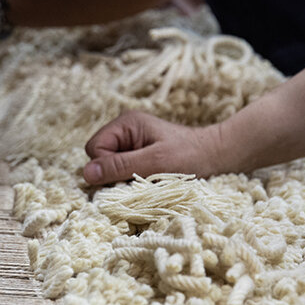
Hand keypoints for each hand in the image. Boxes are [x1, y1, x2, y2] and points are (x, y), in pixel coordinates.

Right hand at [83, 111, 221, 184]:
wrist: (217, 156)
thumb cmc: (190, 156)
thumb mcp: (154, 162)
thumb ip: (120, 166)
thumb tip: (86, 173)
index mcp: (126, 123)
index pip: (94, 148)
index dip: (105, 167)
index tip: (126, 177)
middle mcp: (125, 131)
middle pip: (98, 157)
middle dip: (113, 173)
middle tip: (139, 179)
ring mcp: (131, 143)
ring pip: (110, 167)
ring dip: (123, 178)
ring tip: (147, 180)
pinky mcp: (138, 156)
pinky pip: (122, 171)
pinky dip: (131, 180)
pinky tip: (149, 180)